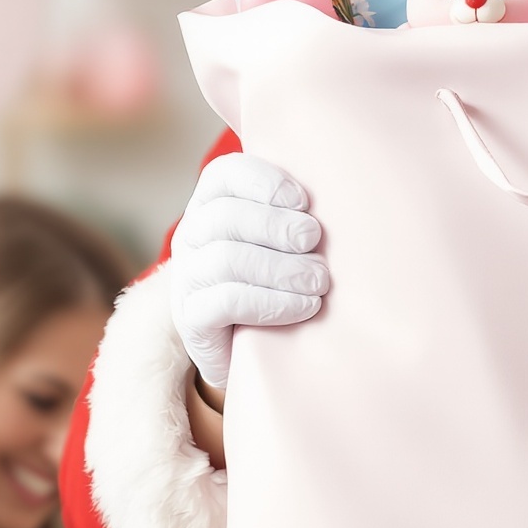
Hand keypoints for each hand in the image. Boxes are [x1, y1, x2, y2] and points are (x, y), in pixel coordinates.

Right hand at [169, 152, 327, 392]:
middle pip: (225, 216)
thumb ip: (298, 214)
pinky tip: (306, 306)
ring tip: (318, 280)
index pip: (223, 175)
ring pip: (225, 259)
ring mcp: (187, 278)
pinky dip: (271, 302)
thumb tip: (340, 196)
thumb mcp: (285, 242)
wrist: (252, 352)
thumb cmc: (277, 283)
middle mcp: (192, 237)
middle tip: (313, 241)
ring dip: (280, 269)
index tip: (303, 202)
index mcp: (211, 205)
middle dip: (276, 226)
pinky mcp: (192, 319)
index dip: (264, 182)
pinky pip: (225, 302)